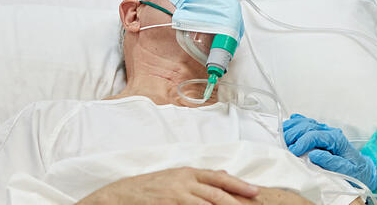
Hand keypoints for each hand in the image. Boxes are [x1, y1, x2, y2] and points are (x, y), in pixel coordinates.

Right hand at [76, 167, 259, 204]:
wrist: (121, 195)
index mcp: (188, 173)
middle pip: (216, 194)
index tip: (255, 191)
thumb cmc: (150, 187)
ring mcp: (174, 196)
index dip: (239, 185)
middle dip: (236, 202)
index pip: (219, 178)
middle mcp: (183, 182)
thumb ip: (198, 179)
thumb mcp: (175, 177)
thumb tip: (224, 178)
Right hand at [282, 114, 376, 191]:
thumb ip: (332, 162)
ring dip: (293, 127)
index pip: (316, 135)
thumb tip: (315, 155)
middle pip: (308, 126)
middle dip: (294, 134)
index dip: (302, 142)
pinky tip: (290, 122)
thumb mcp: (347, 170)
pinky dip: (297, 122)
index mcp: (337, 139)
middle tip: (285, 145)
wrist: (361, 169)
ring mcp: (325, 131)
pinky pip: (307, 123)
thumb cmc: (354, 171)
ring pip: (306, 122)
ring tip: (282, 135)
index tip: (294, 151)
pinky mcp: (320, 134)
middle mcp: (330, 132)